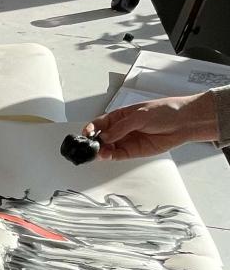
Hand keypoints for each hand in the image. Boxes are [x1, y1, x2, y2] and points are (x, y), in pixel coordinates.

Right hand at [84, 92, 218, 160]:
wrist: (183, 123)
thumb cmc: (165, 112)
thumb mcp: (140, 115)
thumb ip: (121, 127)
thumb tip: (105, 136)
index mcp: (119, 116)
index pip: (99, 123)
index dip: (91, 129)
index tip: (86, 134)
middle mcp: (120, 129)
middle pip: (100, 138)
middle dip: (93, 142)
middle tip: (91, 146)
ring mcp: (125, 141)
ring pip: (106, 148)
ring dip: (100, 151)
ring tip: (100, 152)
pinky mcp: (131, 152)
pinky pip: (116, 156)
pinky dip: (109, 157)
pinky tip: (106, 155)